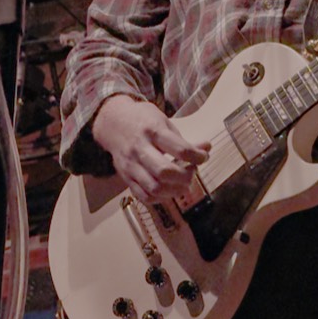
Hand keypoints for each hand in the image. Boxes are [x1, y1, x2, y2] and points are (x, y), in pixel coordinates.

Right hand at [91, 94, 210, 201]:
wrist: (111, 123)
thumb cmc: (141, 120)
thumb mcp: (163, 121)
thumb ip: (182, 139)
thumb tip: (206, 148)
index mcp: (152, 131)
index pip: (180, 150)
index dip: (197, 157)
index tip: (203, 157)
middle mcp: (139, 149)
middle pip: (164, 172)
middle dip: (185, 177)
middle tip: (192, 172)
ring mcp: (131, 166)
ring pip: (154, 188)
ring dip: (175, 191)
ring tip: (183, 184)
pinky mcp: (126, 177)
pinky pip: (144, 196)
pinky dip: (160, 198)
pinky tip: (168, 190)